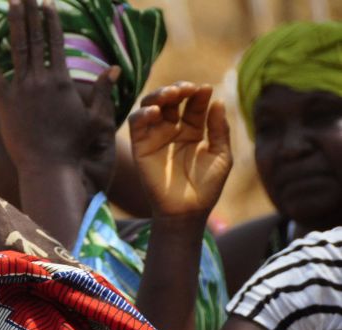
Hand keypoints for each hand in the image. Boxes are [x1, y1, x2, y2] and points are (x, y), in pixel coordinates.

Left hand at [0, 0, 118, 170]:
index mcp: (62, 81)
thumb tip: (114, 68)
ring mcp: (21, 90)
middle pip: (35, 38)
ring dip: (13, 23)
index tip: (48, 3)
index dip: (51, 20)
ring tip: (10, 2)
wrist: (49, 167)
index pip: (56, 42)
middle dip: (31, 13)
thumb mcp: (96, 118)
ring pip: (16, 49)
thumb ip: (103, 91)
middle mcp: (41, 80)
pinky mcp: (5, 103)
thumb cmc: (74, 146)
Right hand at [128, 83, 231, 220]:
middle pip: (171, 100)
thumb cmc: (207, 187)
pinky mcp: (140, 147)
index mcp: (194, 130)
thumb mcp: (222, 155)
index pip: (194, 104)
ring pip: (151, 106)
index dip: (198, 94)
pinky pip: (136, 124)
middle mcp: (173, 130)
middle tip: (186, 89)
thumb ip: (219, 129)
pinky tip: (155, 112)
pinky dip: (142, 113)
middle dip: (178, 89)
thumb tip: (218, 101)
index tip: (205, 89)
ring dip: (158, 96)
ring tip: (170, 94)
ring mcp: (156, 137)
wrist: (188, 211)